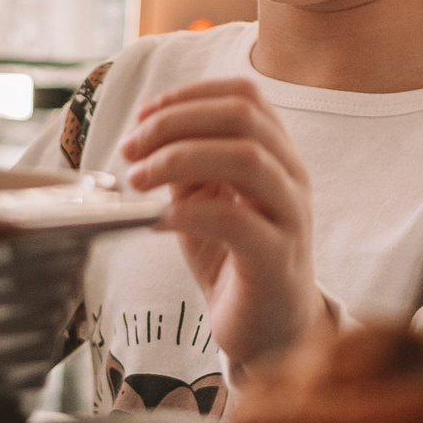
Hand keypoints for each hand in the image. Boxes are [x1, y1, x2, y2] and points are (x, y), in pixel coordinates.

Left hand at [119, 79, 326, 372]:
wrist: (269, 327)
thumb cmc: (233, 258)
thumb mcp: (205, 198)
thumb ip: (188, 164)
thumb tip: (149, 134)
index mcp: (276, 153)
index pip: (243, 96)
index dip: (187, 97)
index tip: (142, 117)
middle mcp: (291, 176)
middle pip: (242, 116)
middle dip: (175, 123)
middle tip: (131, 148)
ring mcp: (290, 216)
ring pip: (245, 157)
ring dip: (179, 159)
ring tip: (139, 179)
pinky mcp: (277, 258)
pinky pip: (235, 220)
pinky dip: (187, 212)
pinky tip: (156, 221)